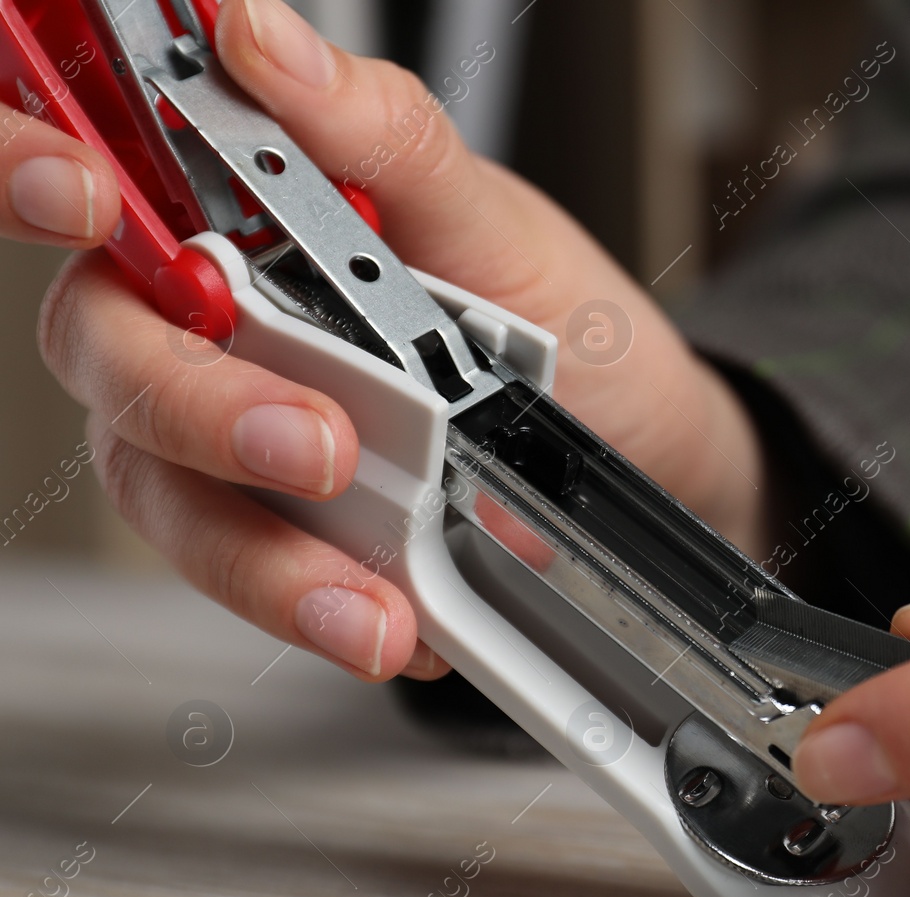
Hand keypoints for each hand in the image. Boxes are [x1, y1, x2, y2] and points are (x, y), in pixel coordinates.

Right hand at [24, 0, 764, 680]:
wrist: (645, 445)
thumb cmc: (561, 324)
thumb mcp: (491, 218)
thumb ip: (381, 135)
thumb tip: (264, 39)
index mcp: (241, 227)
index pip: (99, 195)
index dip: (38, 179)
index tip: (89, 199)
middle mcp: (218, 336)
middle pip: (116, 363)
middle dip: (199, 412)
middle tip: (313, 445)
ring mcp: (243, 448)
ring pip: (173, 501)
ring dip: (262, 562)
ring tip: (367, 604)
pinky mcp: (292, 543)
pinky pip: (263, 586)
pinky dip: (320, 613)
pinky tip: (392, 622)